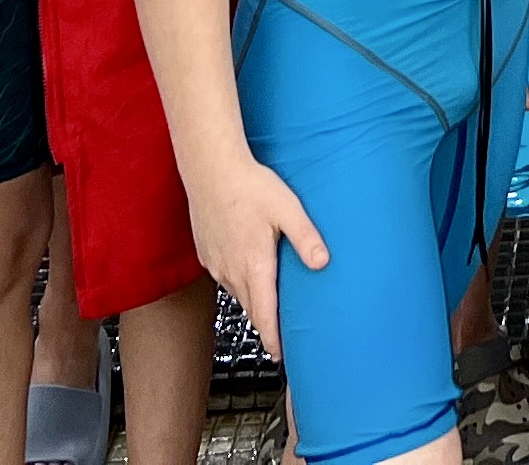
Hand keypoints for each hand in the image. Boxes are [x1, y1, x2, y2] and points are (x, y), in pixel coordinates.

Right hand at [188, 155, 328, 358]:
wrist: (210, 170)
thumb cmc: (252, 187)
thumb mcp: (288, 210)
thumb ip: (306, 238)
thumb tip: (322, 263)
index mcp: (254, 265)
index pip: (264, 314)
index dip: (273, 338)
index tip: (280, 356)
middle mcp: (231, 271)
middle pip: (251, 308)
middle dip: (265, 324)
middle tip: (281, 338)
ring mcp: (216, 264)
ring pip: (237, 293)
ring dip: (252, 303)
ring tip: (268, 310)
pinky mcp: (206, 254)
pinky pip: (224, 278)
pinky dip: (238, 284)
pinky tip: (247, 275)